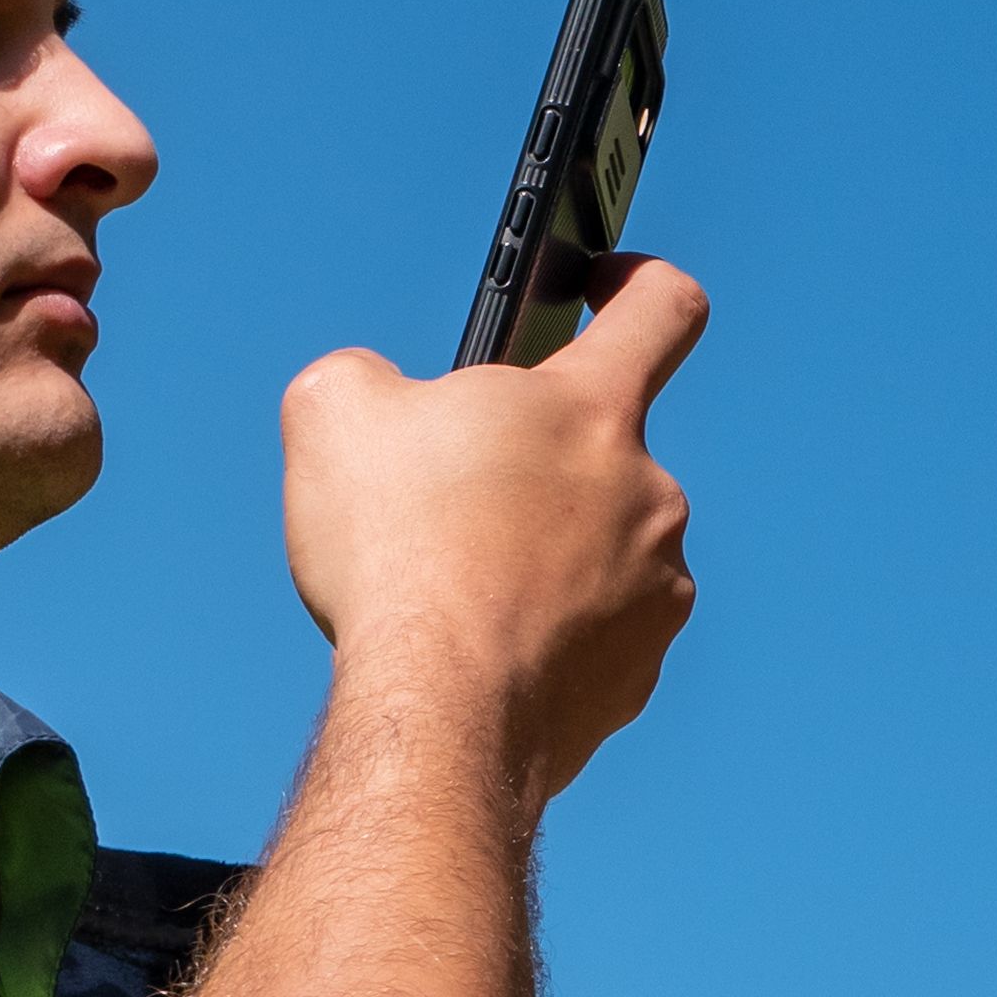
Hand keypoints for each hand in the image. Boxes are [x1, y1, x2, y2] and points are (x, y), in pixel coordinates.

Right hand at [282, 257, 703, 795]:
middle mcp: (650, 494)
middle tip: (453, 505)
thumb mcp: (334, 411)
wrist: (440, 715)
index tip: (602, 289)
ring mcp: (656, 590)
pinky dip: (546, 637)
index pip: (661, 305)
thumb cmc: (397, 553)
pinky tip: (483, 653)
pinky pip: (593, 635)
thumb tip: (383, 396)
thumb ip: (368, 374)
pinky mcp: (639, 674)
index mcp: (593, 411)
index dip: (635, 281)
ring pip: (597, 550)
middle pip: (597, 452)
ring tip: (459, 592)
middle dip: (532, 465)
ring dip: (541, 557)